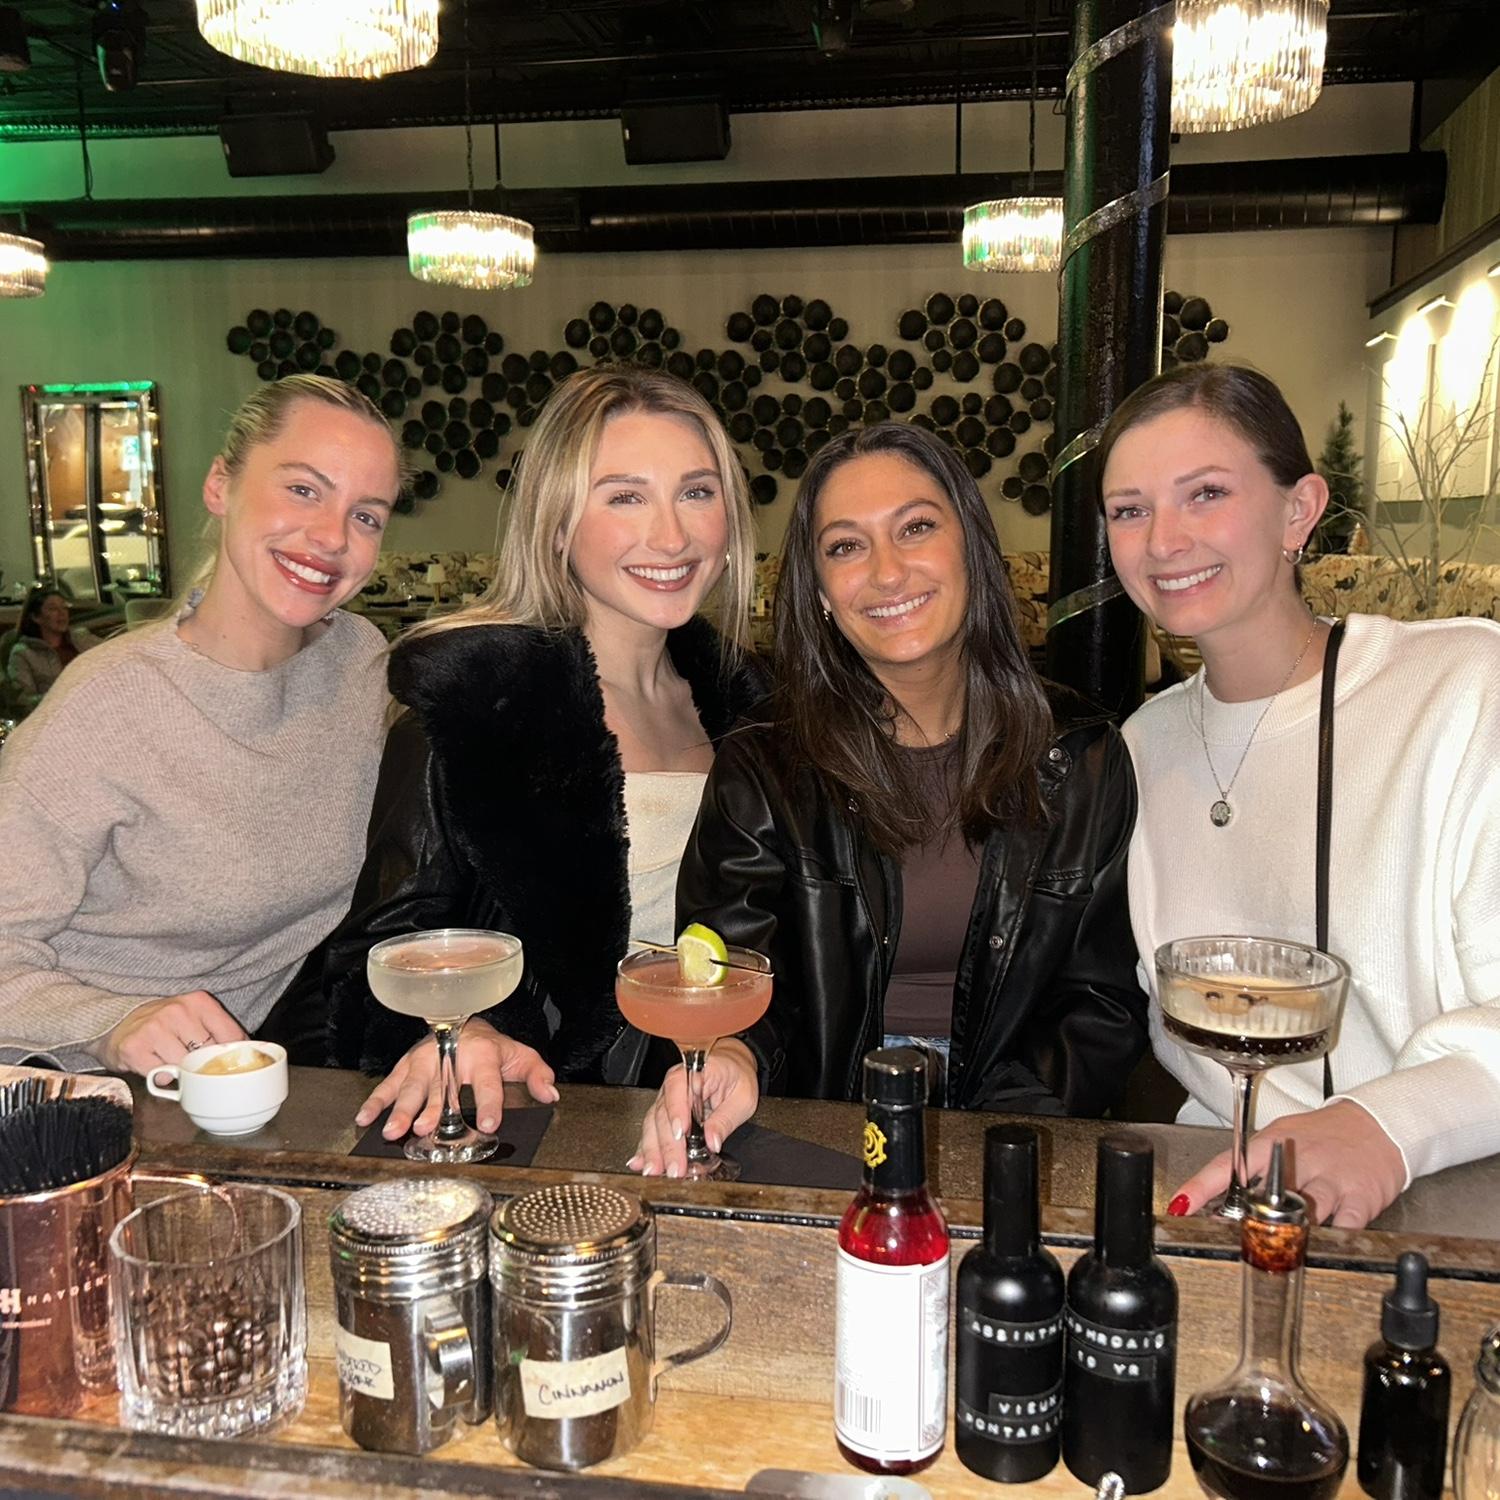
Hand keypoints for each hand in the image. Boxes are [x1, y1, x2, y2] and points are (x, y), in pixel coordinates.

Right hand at [95, 991, 244, 1075]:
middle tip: (197, 1066)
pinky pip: (161, 1076)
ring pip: (185, 1067)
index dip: (233, 1055)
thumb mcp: (194, 1017)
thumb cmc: (164, 1025)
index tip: (230, 1064)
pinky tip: (155, 1065)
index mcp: (199, 1002)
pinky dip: (161, 1077)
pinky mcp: (135, 1048)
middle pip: (209, 1054)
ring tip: (171, 1061)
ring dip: (181, 1072)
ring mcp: (155, 1029)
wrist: (117, 1025)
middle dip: (206, 1066)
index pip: (232, 1035)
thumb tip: (250, 1051)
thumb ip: (219, 1031)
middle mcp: (177, 1011)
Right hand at [355, 1018, 558, 1140]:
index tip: (489, 1124)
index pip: (487, 1082)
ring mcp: (425, 1062)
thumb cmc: (491, 1047)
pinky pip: (388, 1085)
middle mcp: (450, 1057)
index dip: (489, 1103)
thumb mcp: (519, 1056)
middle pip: (442, 1088)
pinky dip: (375, 1101)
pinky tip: (366, 1118)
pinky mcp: (406, 1066)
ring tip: (394, 1130)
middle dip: (433, 1110)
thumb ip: (537, 1074)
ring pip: (412, 1087)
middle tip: (426, 1129)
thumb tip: (550, 1094)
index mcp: (482, 1056)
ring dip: (401, 1109)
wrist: (461, 1022)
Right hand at [629, 1039, 758, 1177]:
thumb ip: (726, 1118)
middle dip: (666, 1144)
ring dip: (652, 1150)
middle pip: (662, 1112)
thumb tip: (713, 1142)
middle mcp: (674, 1085)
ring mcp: (666, 1099)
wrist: (731, 1063)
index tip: (680, 1134)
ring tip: (654, 1171)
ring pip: (652, 1124)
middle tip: (673, 1168)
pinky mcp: (665, 1113)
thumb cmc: (736, 1074)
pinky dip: (645, 1148)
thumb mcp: (742, 1096)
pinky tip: (639, 1163)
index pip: (678, 1088)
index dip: (676, 1111)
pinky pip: (652, 1130)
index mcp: (693, 1071)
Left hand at [1168, 1099, 1406, 1229]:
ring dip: (1290, 1232)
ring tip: (1277, 1248)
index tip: (1182, 1205)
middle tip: (1234, 1239)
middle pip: (1267, 1194)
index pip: (1228, 1164)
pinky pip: (1345, 1226)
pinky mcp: (1361, 1197)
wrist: (1379, 1123)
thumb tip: (1219, 1199)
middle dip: (1249, 1220)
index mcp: (1272, 1143)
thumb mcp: (1283, 1138)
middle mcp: (1299, 1159)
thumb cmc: (1324, 1135)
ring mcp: (1331, 1178)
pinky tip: (1321, 1248)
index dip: (1201, 1185)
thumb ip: (1255, 1167)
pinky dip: (1331, 1241)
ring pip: (1306, 1210)